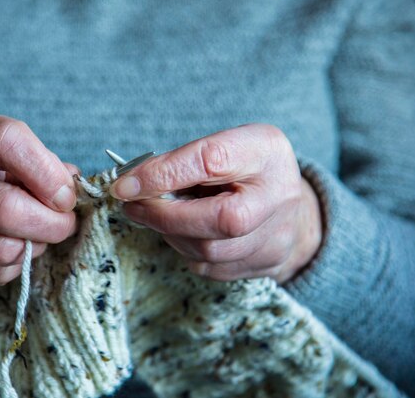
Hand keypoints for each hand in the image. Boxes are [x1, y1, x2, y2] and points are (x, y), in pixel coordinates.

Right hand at [0, 114, 77, 284]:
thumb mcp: (0, 154)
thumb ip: (41, 163)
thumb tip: (74, 187)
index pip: (5, 141)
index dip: (46, 171)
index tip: (65, 195)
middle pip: (4, 208)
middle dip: (50, 224)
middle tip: (64, 224)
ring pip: (0, 249)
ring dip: (34, 247)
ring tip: (37, 235)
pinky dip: (15, 265)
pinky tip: (15, 249)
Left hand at [109, 124, 321, 282]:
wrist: (290, 205)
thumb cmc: (243, 169)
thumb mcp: (219, 146)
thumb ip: (181, 161)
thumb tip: (131, 184)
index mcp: (264, 151)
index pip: (210, 161)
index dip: (162, 174)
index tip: (124, 186)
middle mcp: (279, 195)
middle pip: (219, 219)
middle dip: (164, 216)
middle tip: (131, 207)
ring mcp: (277, 235)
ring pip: (211, 250)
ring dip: (171, 234)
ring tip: (157, 216)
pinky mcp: (266, 264)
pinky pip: (212, 268)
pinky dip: (187, 251)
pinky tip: (185, 233)